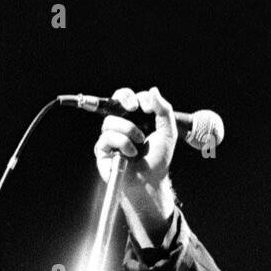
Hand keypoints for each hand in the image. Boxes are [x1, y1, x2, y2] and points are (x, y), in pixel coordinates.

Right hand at [93, 85, 177, 242]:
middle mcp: (120, 125)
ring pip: (110, 121)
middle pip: (114, 102)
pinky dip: (123, 144)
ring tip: (139, 143)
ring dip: (128, 130)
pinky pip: (107, 138)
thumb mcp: (167, 132)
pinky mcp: (102, 150)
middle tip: (134, 108)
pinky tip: (131, 154)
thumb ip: (163, 111)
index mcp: (134, 118)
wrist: (152, 180)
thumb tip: (153, 90)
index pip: (127, 98)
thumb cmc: (159, 158)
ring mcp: (110, 137)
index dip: (133, 97)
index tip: (146, 106)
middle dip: (123, 99)